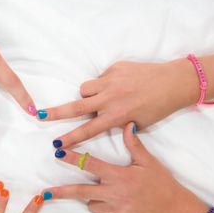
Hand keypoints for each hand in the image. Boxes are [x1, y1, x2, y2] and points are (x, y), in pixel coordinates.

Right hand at [38, 59, 197, 147]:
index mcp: (116, 116)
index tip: (57, 144)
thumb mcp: (138, 124)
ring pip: (85, 89)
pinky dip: (104, 84)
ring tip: (101, 98)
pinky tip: (119, 85)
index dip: (71, 138)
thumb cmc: (157, 108)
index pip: (87, 130)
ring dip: (87, 95)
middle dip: (56, 113)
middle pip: (75, 107)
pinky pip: (100, 78)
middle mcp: (110, 99)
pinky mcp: (115, 68)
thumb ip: (116, 123)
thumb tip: (98, 119)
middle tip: (39, 115)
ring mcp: (111, 81)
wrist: (174, 82)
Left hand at [44, 123, 208, 212]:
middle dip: (61, 192)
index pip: (91, 164)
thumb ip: (134, 145)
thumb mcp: (149, 162)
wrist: (175, 209)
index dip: (73, 158)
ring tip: (108, 196)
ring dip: (93, 200)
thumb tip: (127, 124)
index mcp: (119, 175)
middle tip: (45, 193)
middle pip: (80, 192)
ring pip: (91, 205)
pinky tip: (111, 211)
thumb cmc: (161, 183)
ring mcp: (116, 210)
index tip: (57, 152)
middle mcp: (114, 193)